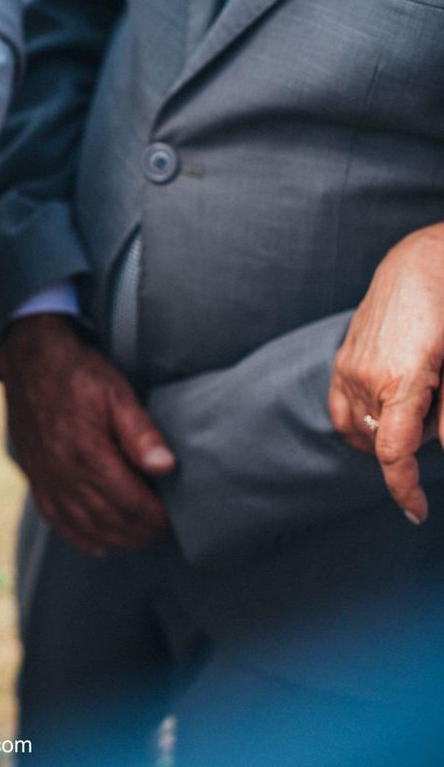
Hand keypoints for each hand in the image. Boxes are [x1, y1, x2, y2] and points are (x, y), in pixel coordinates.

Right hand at [0, 314, 172, 554]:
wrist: (29, 358)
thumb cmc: (78, 373)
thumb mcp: (117, 393)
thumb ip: (142, 433)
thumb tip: (166, 468)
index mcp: (87, 455)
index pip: (131, 506)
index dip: (157, 519)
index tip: (174, 518)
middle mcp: (63, 475)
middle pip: (110, 523)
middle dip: (140, 532)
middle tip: (162, 528)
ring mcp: (45, 479)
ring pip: (84, 528)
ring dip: (115, 539)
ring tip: (138, 536)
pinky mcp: (34, 477)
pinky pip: (56, 519)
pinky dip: (79, 537)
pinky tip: (98, 545)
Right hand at [329, 221, 443, 524]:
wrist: (420, 261)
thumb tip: (443, 450)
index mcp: (402, 380)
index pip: (395, 452)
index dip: (404, 489)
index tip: (415, 512)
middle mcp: (366, 378)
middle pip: (384, 441)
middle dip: (412, 444)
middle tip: (439, 406)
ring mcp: (348, 369)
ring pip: (362, 430)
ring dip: (388, 433)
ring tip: (419, 406)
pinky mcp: (341, 361)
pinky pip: (342, 412)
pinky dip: (360, 425)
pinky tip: (382, 416)